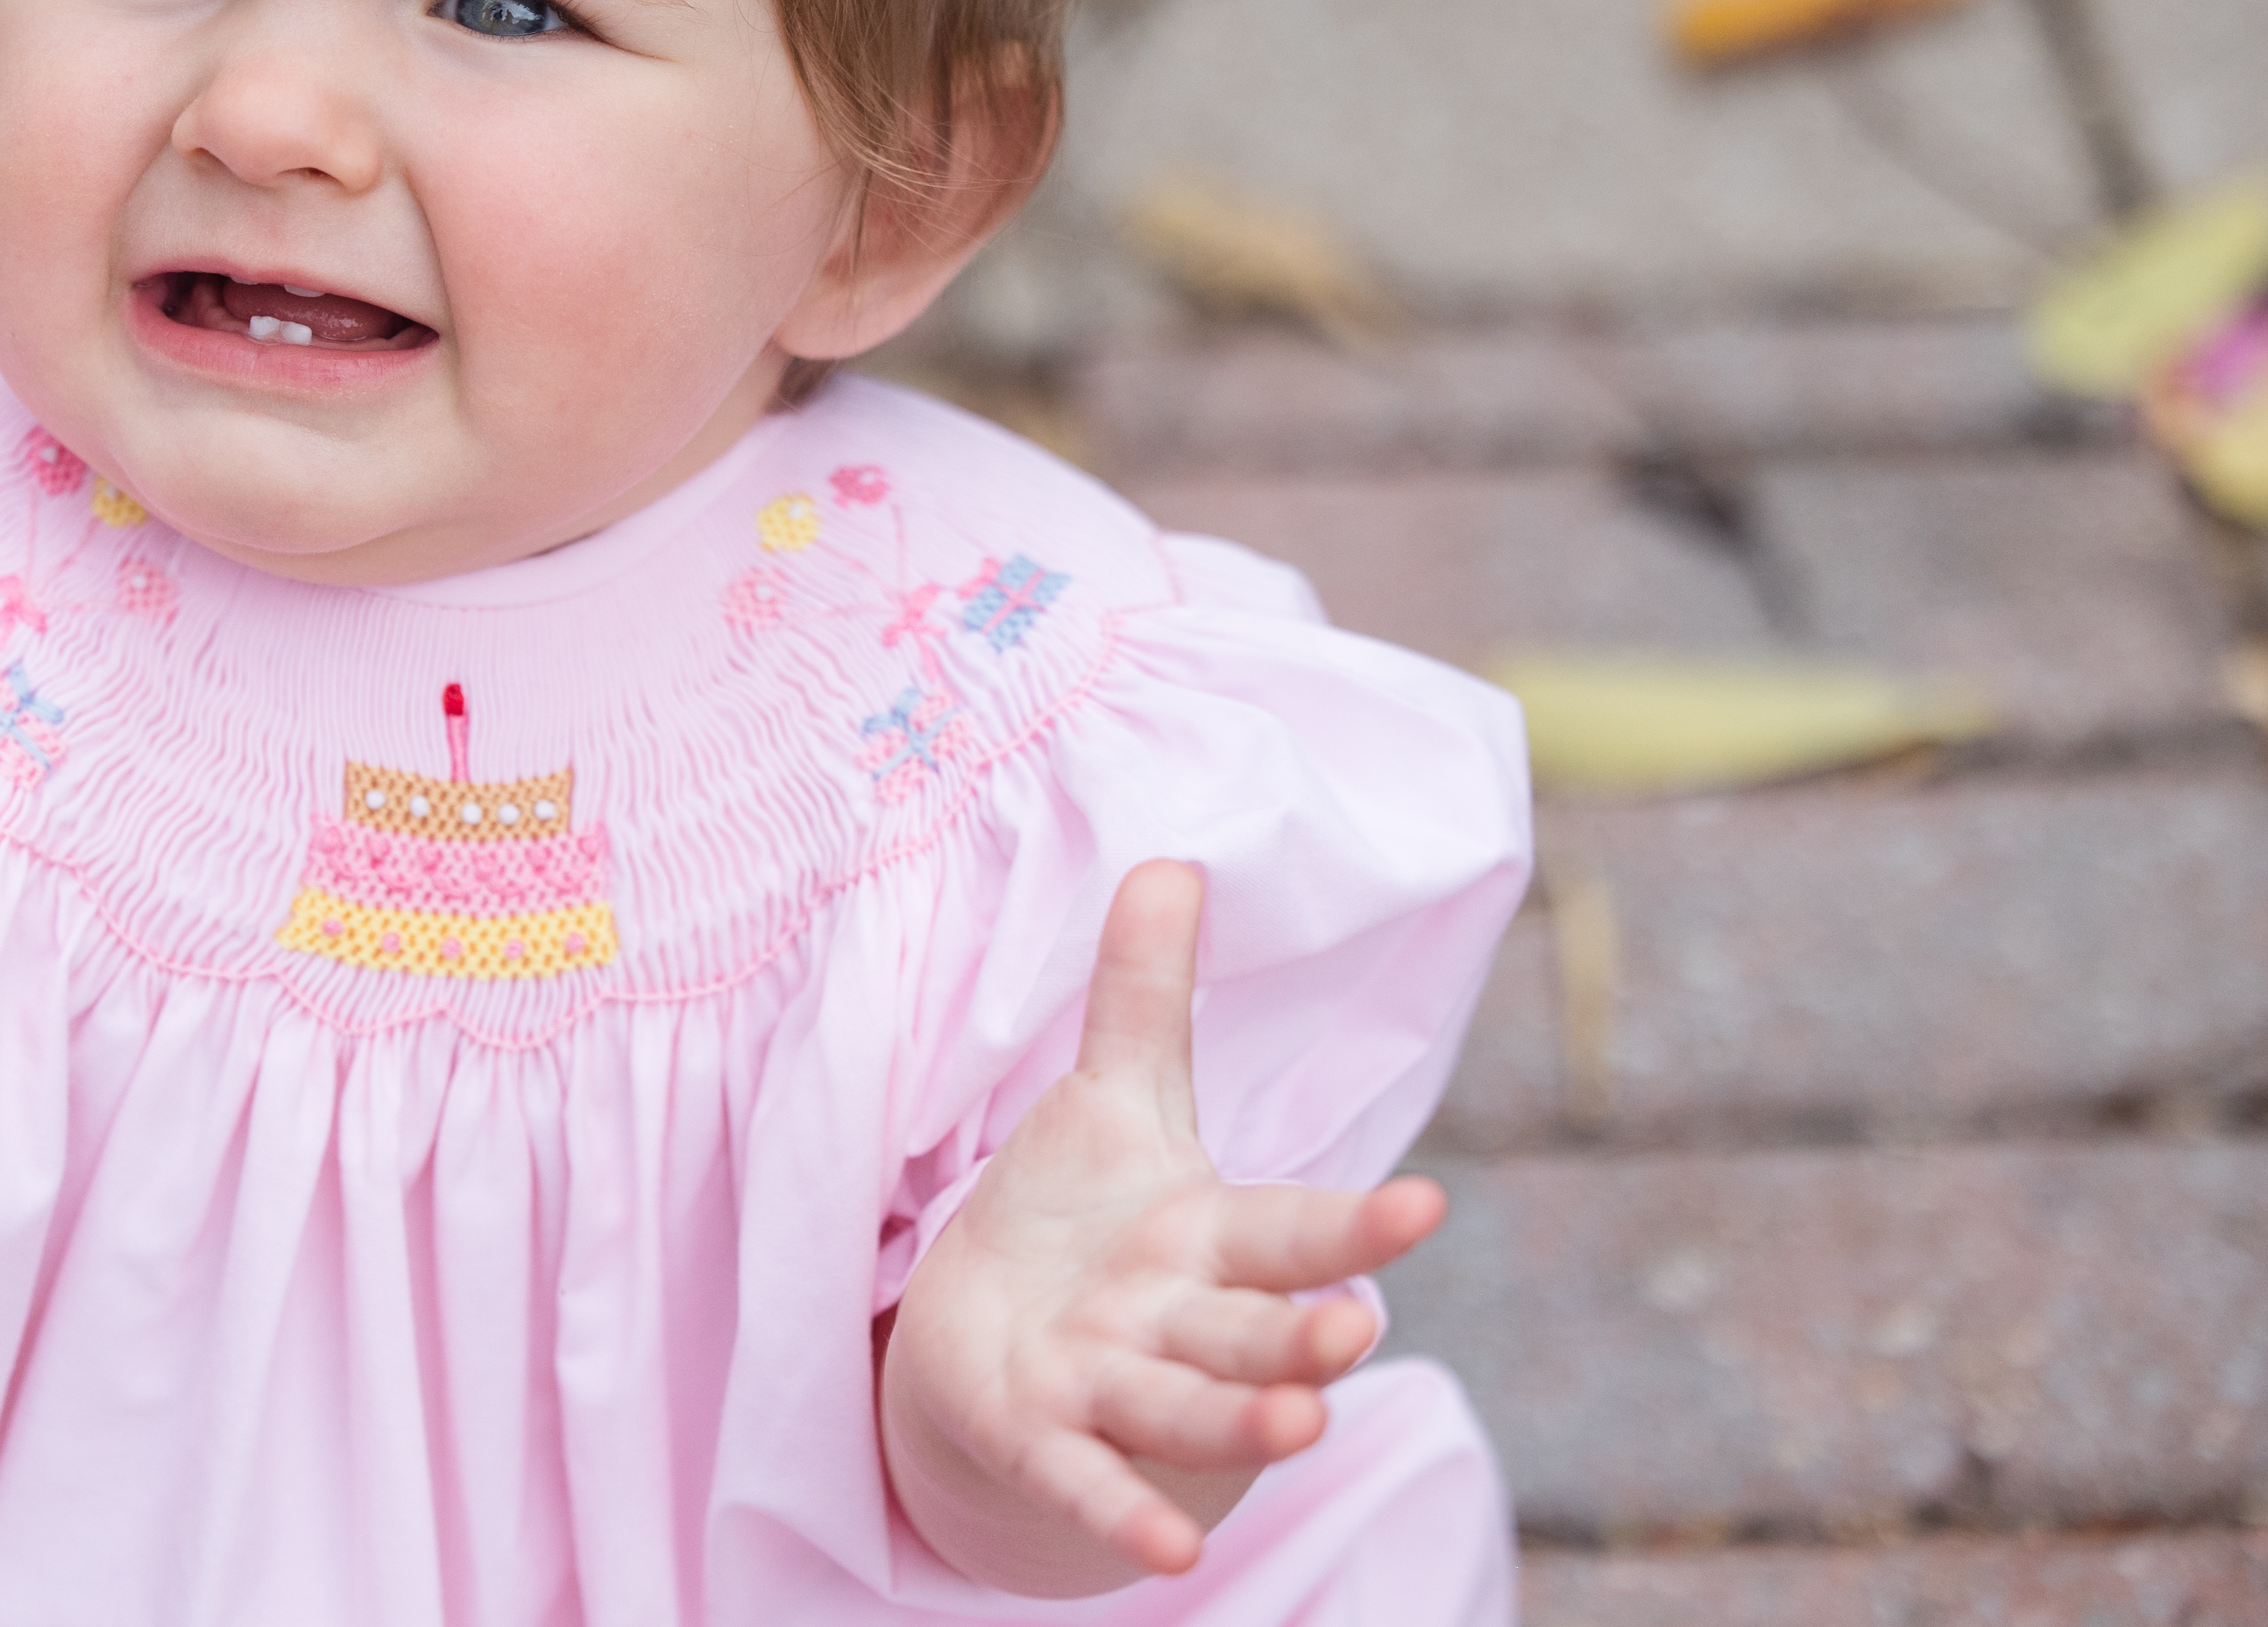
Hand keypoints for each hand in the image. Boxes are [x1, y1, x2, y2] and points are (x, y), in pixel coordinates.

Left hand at [879, 860, 1445, 1594]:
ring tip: (1302, 1433)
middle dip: (1304, 1336)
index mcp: (1208, 1236)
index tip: (1423, 1205)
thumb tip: (1169, 857)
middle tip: (1353, 1332)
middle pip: (1253, 1327)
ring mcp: (1115, 1387)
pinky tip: (1166, 1562)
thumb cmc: (1081, 1216)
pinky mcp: (1044, 1438)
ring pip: (1187, 1407)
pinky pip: (1089, 1481)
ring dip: (1244, 1424)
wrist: (991, 1338)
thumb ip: (1144, 994)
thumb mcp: (1112, 1099)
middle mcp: (1180, 1322)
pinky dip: (1124, 1515)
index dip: (1354, 1226)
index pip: (1292, 1229)